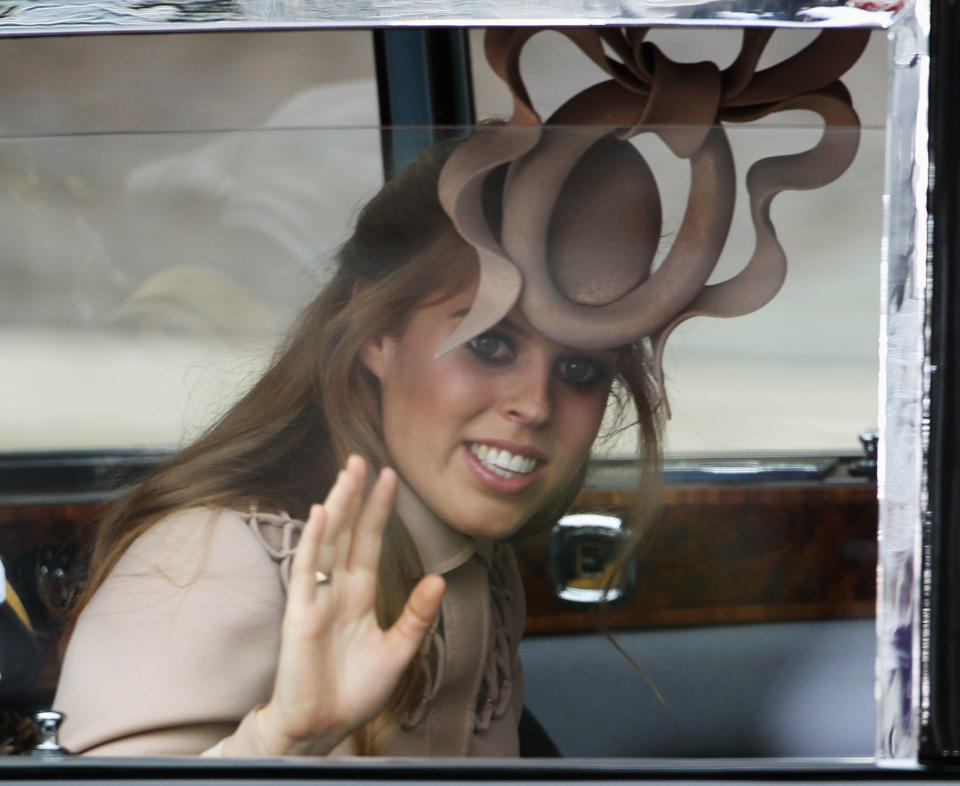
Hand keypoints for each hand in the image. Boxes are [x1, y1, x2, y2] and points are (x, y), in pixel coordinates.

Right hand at [257, 456, 444, 754]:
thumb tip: (439, 579)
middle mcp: (336, 588)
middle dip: (354, 495)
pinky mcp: (300, 614)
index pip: (369, 541)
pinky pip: (306, 571)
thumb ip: (417, 615)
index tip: (390, 476)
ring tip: (347, 473)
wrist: (323, 727)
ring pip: (327, 541)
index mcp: (359, 594)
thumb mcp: (399, 650)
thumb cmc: (356, 691)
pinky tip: (320, 514)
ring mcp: (316, 598)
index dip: (379, 509)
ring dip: (336, 506)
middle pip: (346, 532)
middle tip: (361, 458)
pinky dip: (312, 542)